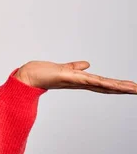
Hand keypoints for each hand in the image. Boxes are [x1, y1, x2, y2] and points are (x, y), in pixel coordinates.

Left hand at [15, 60, 136, 93]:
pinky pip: (90, 80)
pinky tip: (113, 84)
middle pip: (106, 87)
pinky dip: (102, 82)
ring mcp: (76, 81)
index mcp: (80, 80)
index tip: (132, 87)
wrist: (27, 76)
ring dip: (119, 87)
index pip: (103, 84)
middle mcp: (80, 83)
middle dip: (124, 89)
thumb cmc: (42, 72)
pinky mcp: (70, 78)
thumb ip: (75, 67)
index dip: (117, 86)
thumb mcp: (63, 68)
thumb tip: (86, 64)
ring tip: (135, 89)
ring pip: (102, 85)